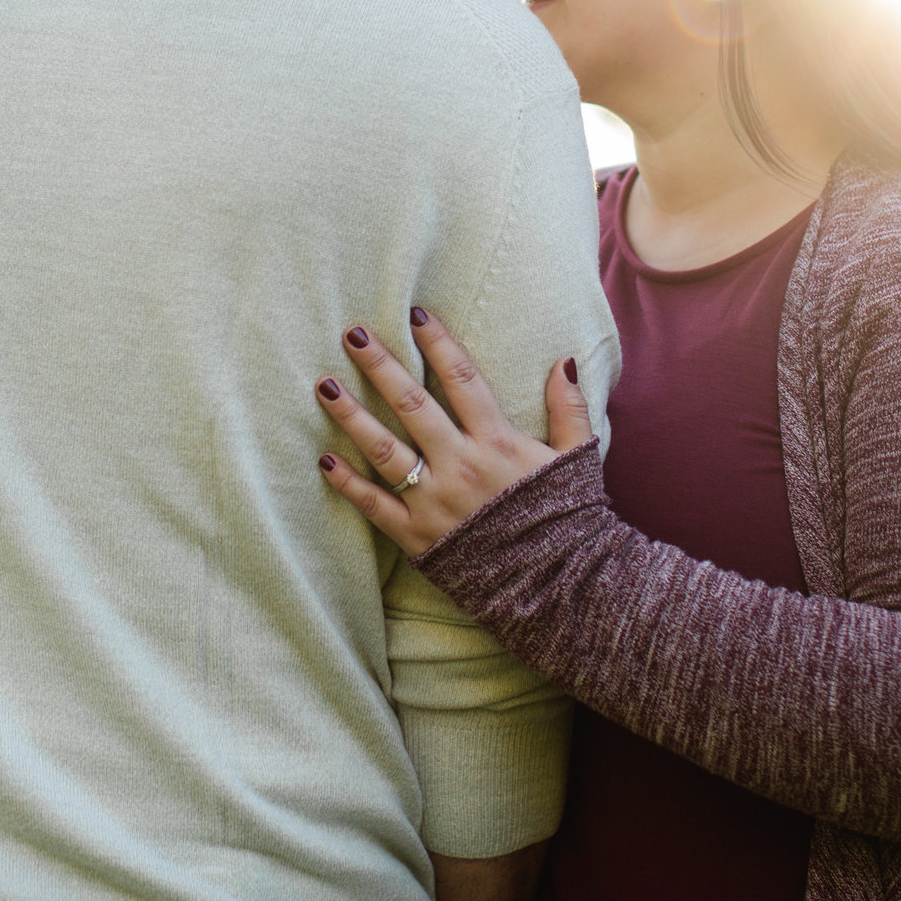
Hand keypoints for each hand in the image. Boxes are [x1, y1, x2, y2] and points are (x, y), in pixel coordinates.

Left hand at [315, 308, 593, 556]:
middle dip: (381, 366)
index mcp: (497, 441)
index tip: (415, 314)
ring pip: (385, 449)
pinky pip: (375, 505)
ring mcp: (435, 500)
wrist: (557, 586)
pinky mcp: (417, 535)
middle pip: (413, 404)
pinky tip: (324, 458)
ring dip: (351, 416)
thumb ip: (569, 408)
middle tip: (352, 334)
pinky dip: (348, 483)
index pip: (462, 379)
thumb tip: (564, 360)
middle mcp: (461, 464)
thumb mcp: (576, 458)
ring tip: (324, 385)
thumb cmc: (566, 520)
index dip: (438, 344)